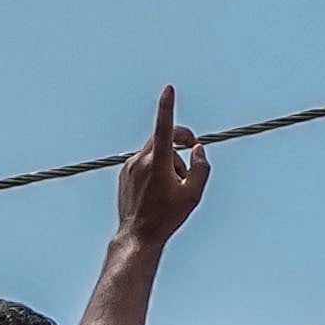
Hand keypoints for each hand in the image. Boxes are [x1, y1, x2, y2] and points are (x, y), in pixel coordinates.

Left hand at [109, 84, 210, 249]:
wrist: (138, 236)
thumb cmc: (167, 217)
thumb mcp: (193, 195)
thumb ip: (201, 168)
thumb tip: (198, 149)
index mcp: (158, 163)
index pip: (164, 128)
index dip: (167, 106)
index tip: (168, 89)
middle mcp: (140, 160)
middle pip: (164, 138)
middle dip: (180, 143)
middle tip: (193, 152)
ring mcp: (129, 166)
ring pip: (155, 152)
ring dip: (169, 160)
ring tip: (173, 186)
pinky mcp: (124, 173)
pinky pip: (144, 162)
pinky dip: (155, 168)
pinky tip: (158, 191)